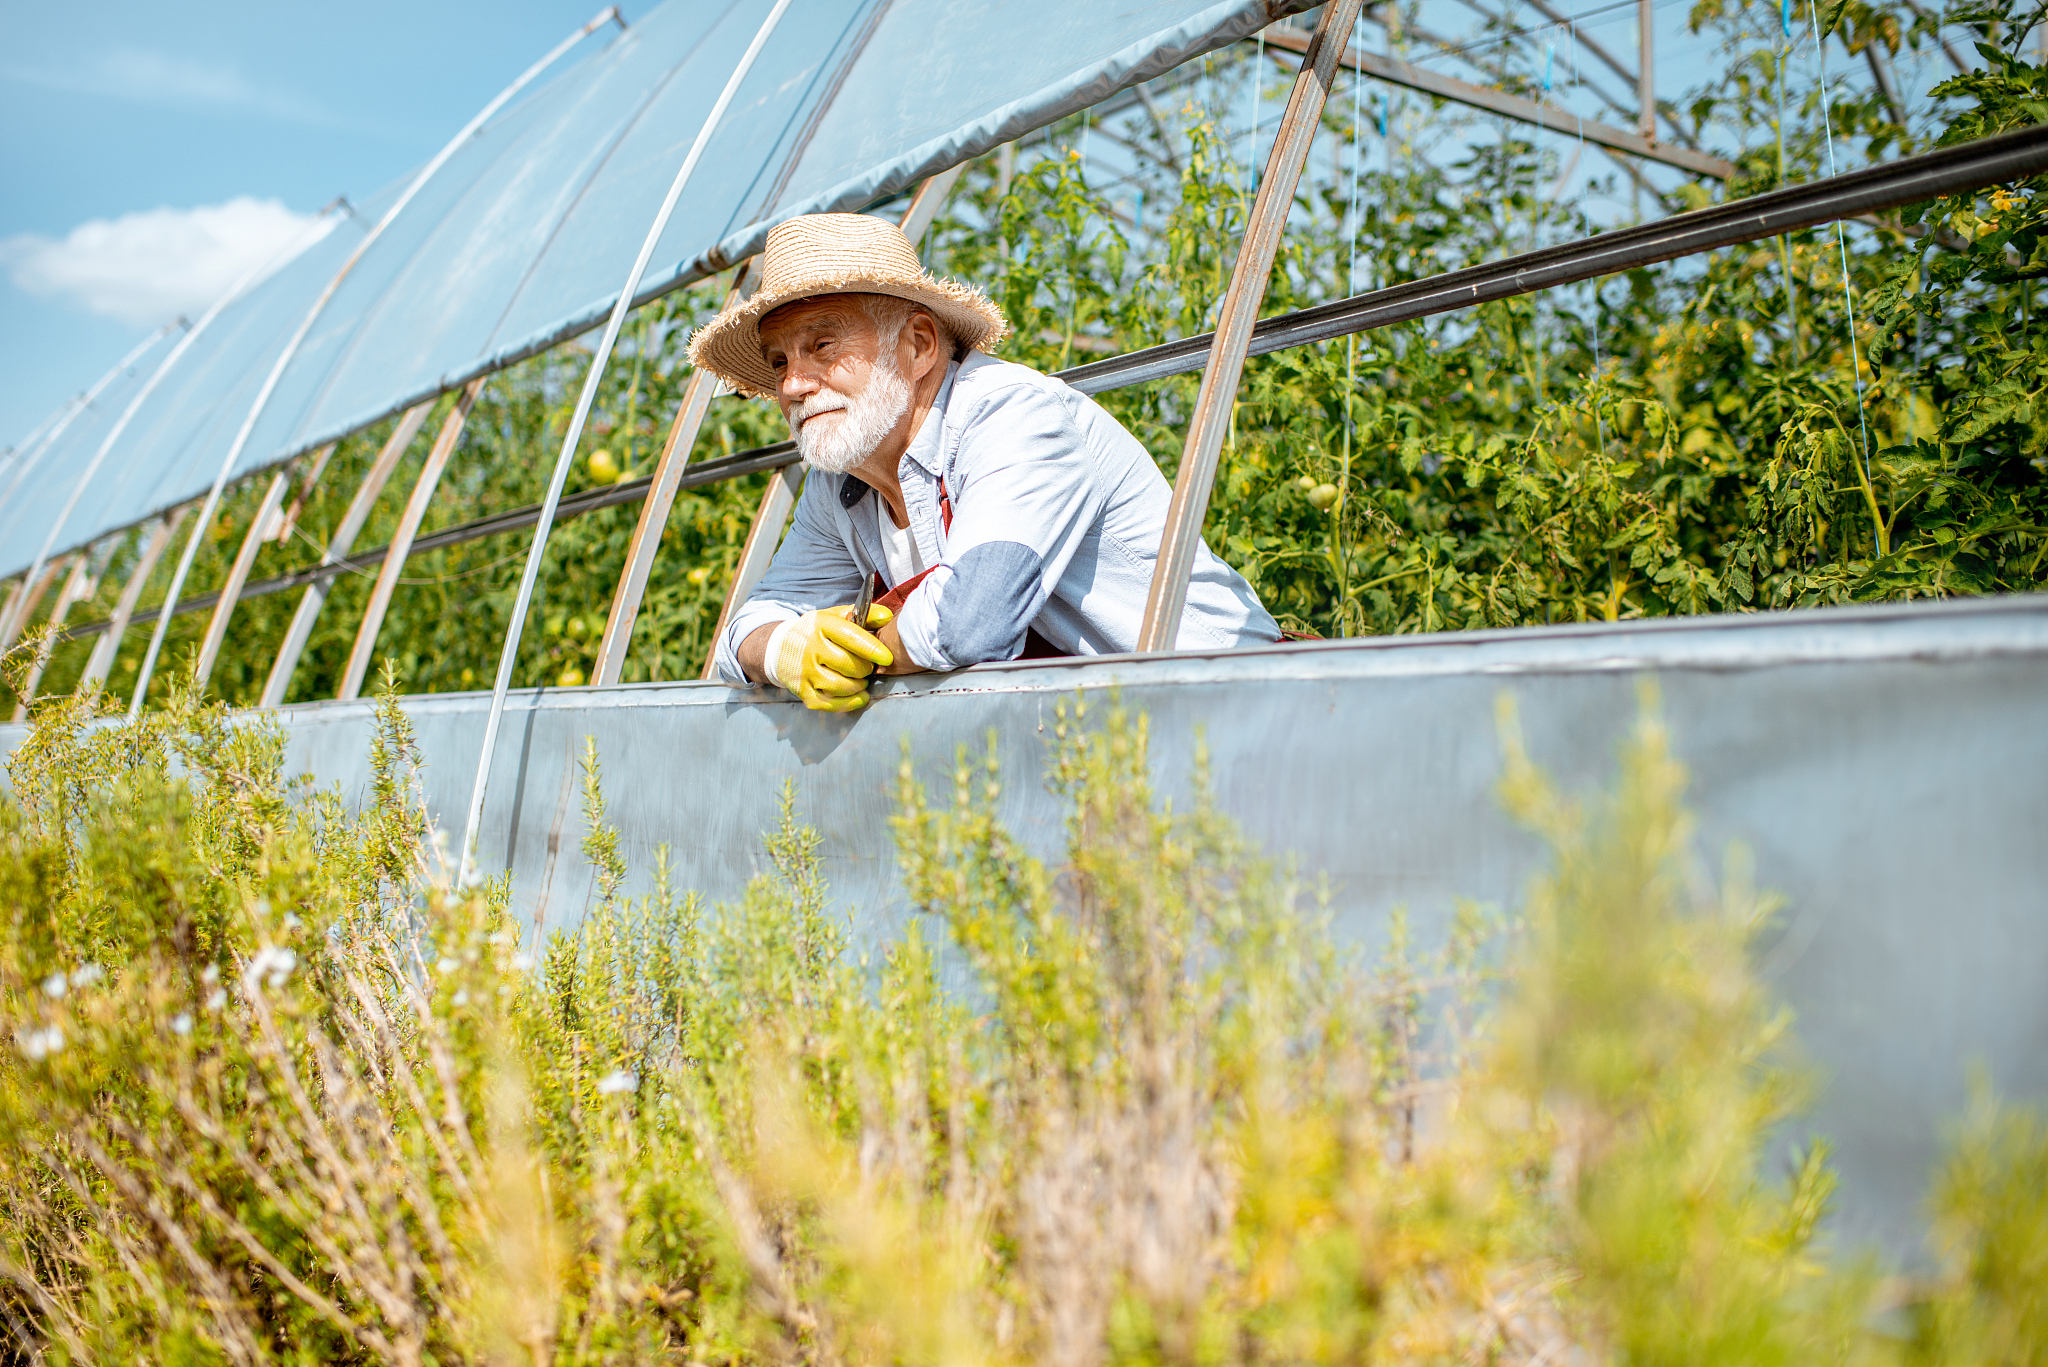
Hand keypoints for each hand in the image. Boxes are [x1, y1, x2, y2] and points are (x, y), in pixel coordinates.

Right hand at [766, 604, 894, 711]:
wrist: (780, 647)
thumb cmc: (815, 632)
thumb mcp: (835, 617)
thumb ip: (864, 615)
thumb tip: (887, 617)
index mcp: (821, 626)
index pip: (851, 638)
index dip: (873, 649)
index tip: (887, 658)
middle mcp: (811, 649)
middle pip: (849, 665)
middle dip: (865, 669)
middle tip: (867, 667)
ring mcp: (805, 672)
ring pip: (841, 686)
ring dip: (858, 685)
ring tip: (861, 680)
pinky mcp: (802, 691)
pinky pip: (829, 703)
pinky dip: (849, 703)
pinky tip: (859, 696)